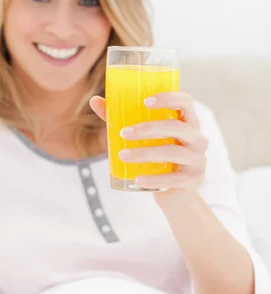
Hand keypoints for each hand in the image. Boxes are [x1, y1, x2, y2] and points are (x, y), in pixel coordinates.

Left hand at [90, 93, 208, 207]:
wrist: (175, 195)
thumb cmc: (157, 159)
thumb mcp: (142, 138)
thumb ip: (121, 119)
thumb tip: (95, 100)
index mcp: (188, 123)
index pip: (185, 102)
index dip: (168, 98)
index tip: (145, 101)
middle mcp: (198, 139)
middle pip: (177, 127)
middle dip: (149, 129)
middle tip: (124, 133)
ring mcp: (198, 161)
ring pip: (174, 152)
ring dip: (145, 153)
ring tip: (123, 156)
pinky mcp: (194, 181)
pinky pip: (173, 179)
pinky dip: (154, 179)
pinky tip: (138, 179)